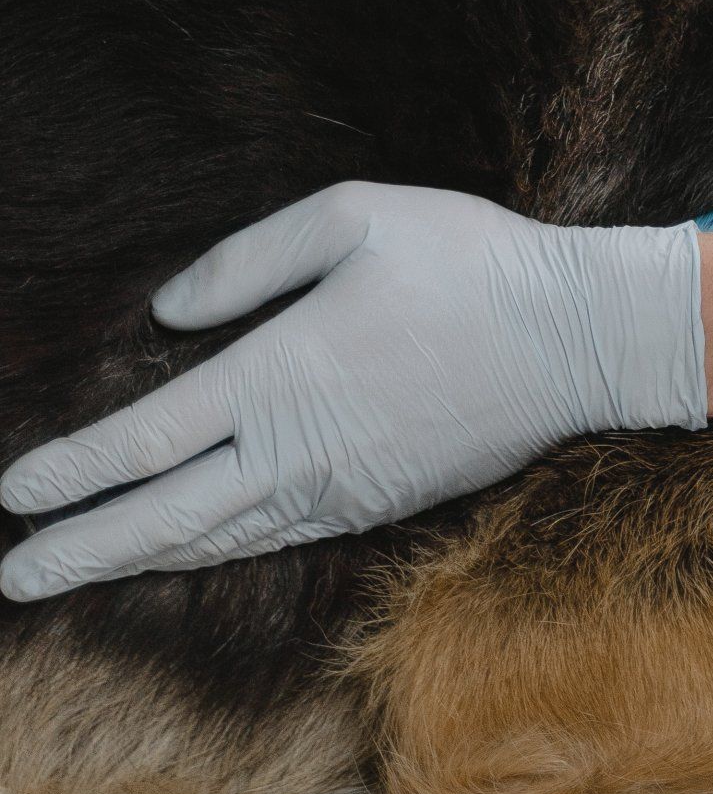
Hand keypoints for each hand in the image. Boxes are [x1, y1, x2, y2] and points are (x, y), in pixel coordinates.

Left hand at [0, 184, 705, 598]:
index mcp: (280, 374)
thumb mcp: (356, 217)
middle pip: (163, 517)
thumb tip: (169, 313)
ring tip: (73, 573)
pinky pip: (273, 540)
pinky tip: (187, 552)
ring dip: (134, 560)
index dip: (73, 472)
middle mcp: (297, 450)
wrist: (576, 338)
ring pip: (214, 540)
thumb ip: (250, 261)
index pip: (148, 440)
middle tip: (11, 576)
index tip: (13, 492)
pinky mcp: (376, 504)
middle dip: (79, 548)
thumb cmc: (467, 261)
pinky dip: (212, 553)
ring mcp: (338, 489)